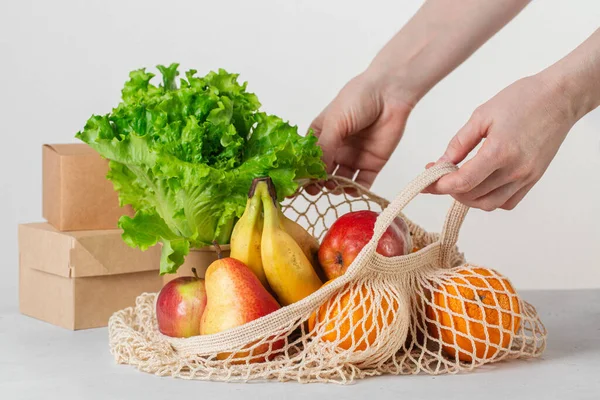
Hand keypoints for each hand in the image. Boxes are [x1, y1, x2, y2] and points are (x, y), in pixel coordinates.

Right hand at [306, 70, 413, 194]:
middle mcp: (334, 149)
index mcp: (320, 135)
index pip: (307, 158)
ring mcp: (352, 158)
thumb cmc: (358, 99)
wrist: (391, 93)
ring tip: (334, 187)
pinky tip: (351, 190)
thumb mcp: (335, 122)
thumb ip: (324, 148)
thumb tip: (314, 173)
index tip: (296, 184)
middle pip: (322, 172)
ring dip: (335, 187)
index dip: (301, 172)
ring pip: (339, 180)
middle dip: (317, 182)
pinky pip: (361, 183)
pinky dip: (356, 190)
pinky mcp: (371, 164)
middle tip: (315, 189)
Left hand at [425, 74, 575, 210]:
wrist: (560, 97)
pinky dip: (488, 199)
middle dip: (450, 190)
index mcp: (499, 152)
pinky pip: (507, 202)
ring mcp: (526, 177)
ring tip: (457, 182)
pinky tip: (480, 185)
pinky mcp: (534, 179)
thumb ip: (459, 143)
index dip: (439, 185)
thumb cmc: (522, 99)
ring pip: (488, 204)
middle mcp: (515, 170)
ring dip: (467, 198)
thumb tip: (440, 164)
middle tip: (438, 177)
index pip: (462, 182)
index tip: (426, 181)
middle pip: (472, 196)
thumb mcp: (481, 115)